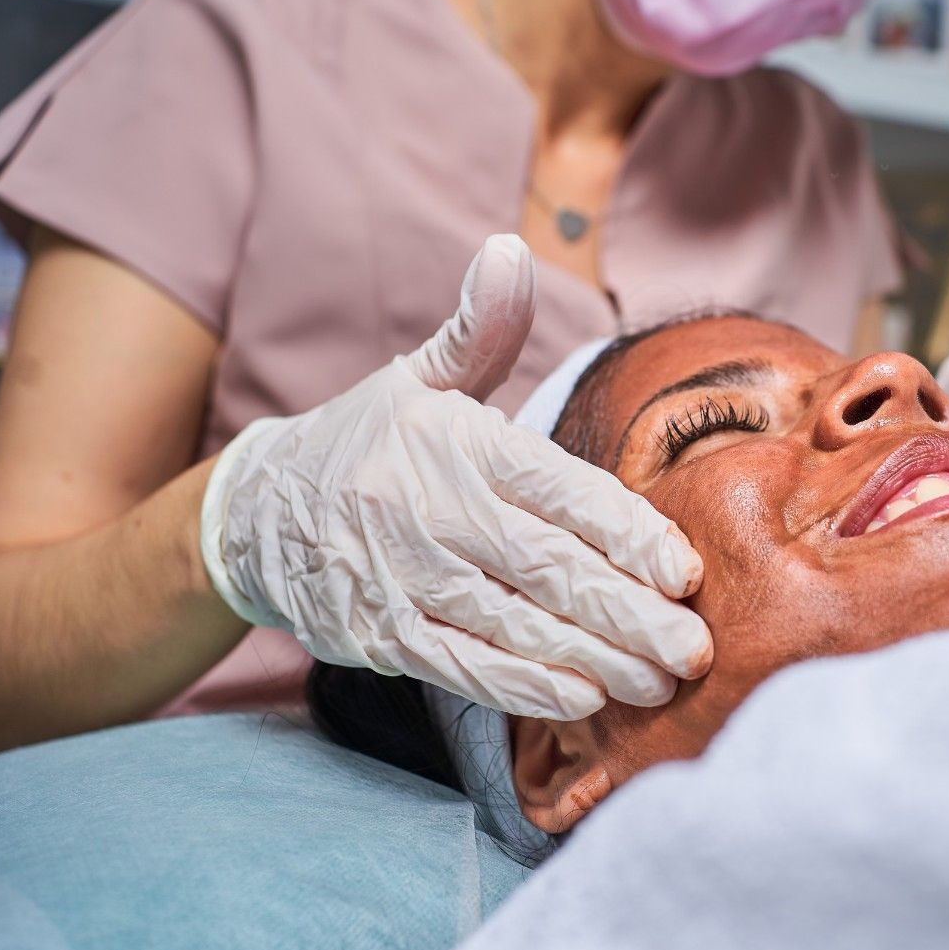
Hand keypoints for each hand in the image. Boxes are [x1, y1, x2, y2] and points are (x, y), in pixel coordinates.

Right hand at [200, 235, 711, 718]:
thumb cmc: (368, 441)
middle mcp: (434, 511)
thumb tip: (513, 249)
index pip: (559, 491)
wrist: (253, 512)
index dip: (626, 533)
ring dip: (595, 660)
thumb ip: (482, 328)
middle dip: (629, 612)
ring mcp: (407, 577)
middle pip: (550, 568)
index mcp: (460, 445)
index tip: (684, 570)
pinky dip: (524, 686)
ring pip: (516, 624)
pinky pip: (463, 665)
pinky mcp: (383, 632)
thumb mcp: (419, 376)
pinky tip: (582, 700)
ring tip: (660, 683)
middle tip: (695, 648)